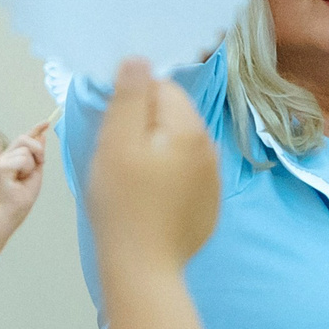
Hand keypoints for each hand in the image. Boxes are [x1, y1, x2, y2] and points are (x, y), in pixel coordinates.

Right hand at [0, 123, 47, 222]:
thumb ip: (38, 153)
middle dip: (37, 149)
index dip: (36, 128)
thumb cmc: (24, 192)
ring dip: (31, 165)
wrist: (17, 209)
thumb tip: (42, 135)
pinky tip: (20, 179)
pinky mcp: (2, 167)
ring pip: (26, 151)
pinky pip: (22, 160)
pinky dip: (26, 169)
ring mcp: (2, 160)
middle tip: (39, 164)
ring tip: (24, 177)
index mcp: (14, 154)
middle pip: (25, 138)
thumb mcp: (37, 169)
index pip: (25, 136)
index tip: (47, 122)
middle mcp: (6, 154)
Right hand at [86, 59, 217, 270]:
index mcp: (190, 129)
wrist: (143, 269)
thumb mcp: (116, 142)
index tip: (114, 130)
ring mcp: (213, 181)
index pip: (163, 89)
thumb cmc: (122, 203)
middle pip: (174, 117)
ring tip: (131, 180)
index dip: (134, 103)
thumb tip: (139, 60)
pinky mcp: (208, 207)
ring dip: (157, 152)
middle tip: (118, 157)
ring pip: (180, 147)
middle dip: (146, 127)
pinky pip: (186, 177)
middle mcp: (210, 150)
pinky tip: (149, 200)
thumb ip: (130, 96)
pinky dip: (168, 179)